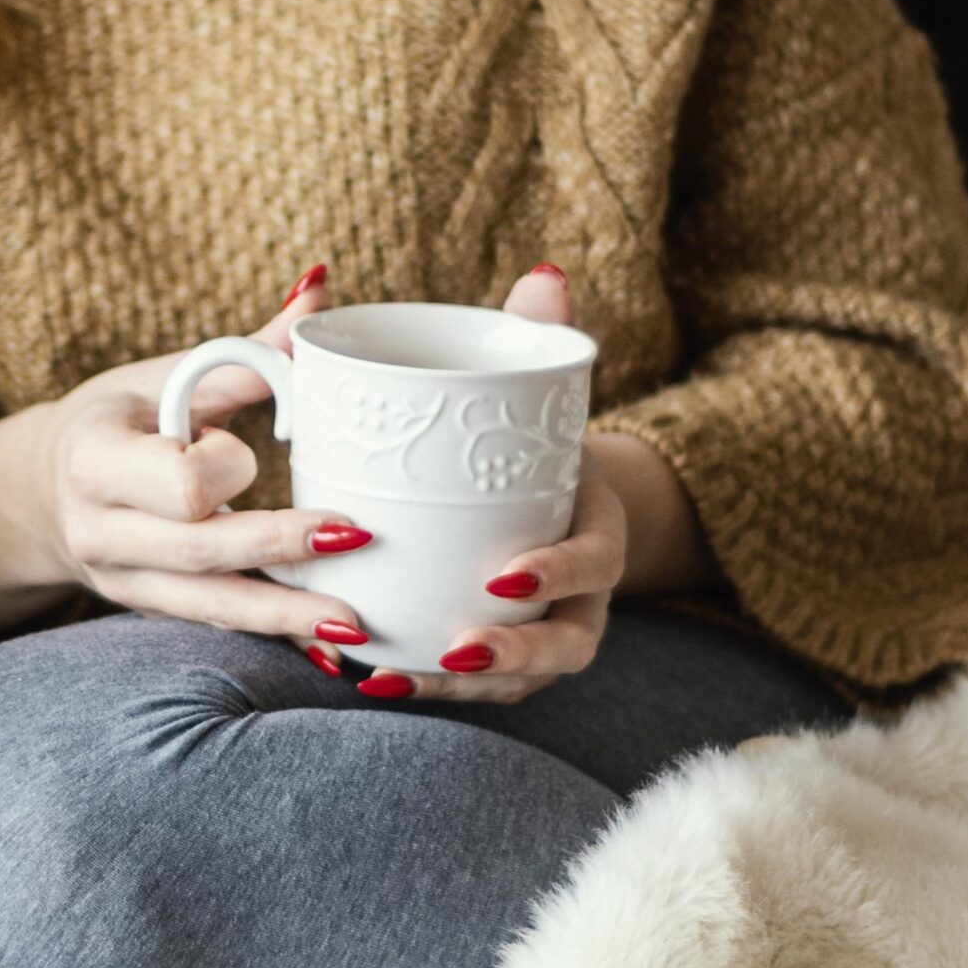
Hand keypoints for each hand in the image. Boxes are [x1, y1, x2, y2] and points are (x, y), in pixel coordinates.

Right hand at [0, 264, 376, 655]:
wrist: (43, 492)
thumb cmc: (117, 422)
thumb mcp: (162, 377)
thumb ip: (246, 352)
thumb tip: (321, 290)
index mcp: (96, 460)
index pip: (174, 479)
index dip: (224, 467)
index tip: (251, 452)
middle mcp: (100, 532)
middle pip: (200, 550)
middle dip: (280, 546)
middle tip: (356, 537)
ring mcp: (122, 582)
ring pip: (211, 605)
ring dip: (286, 617)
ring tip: (356, 624)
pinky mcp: (151, 610)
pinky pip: (217, 625)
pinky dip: (274, 636)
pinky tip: (329, 650)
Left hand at [338, 265, 710, 704]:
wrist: (546, 497)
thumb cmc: (535, 441)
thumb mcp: (542, 390)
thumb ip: (540, 339)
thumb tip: (542, 275)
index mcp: (598, 533)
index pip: (595, 561)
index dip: (559, 573)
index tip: (507, 575)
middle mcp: (581, 601)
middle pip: (567, 646)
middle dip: (516, 656)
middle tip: (459, 648)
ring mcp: (543, 641)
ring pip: (516, 683)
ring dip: (455, 689)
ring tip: (391, 678)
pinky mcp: (500, 663)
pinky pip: (469, 691)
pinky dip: (421, 688)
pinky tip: (369, 680)